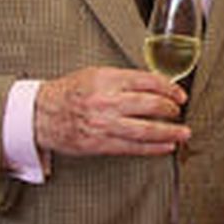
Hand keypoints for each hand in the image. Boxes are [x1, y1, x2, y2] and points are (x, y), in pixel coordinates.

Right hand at [35, 66, 188, 156]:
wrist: (40, 114)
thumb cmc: (69, 93)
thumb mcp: (95, 74)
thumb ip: (124, 79)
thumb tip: (155, 85)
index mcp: (106, 79)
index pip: (147, 81)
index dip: (169, 88)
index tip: (179, 94)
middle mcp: (106, 101)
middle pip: (150, 105)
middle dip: (171, 109)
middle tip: (179, 110)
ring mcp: (104, 124)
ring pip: (145, 130)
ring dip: (169, 132)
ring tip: (183, 133)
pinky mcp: (100, 144)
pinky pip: (133, 148)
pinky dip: (153, 148)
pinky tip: (166, 146)